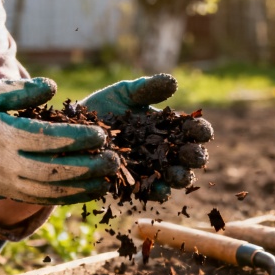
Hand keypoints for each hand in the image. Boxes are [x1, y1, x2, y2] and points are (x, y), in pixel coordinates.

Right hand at [0, 78, 118, 204]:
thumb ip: (20, 90)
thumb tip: (52, 87)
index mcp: (0, 135)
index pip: (47, 140)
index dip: (77, 138)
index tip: (101, 134)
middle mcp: (3, 164)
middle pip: (53, 171)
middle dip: (87, 167)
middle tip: (114, 160)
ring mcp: (1, 183)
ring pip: (48, 191)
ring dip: (81, 187)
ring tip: (107, 180)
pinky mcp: (1, 192)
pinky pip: (37, 198)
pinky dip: (64, 196)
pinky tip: (85, 191)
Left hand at [80, 74, 213, 200]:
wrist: (73, 130)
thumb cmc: (104, 108)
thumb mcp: (125, 93)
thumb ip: (147, 88)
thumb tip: (174, 82)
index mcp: (169, 127)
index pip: (193, 130)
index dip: (200, 130)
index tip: (198, 129)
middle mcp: (166, 149)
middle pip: (190, 156)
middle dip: (195, 156)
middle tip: (192, 154)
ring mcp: (151, 168)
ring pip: (176, 177)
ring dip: (181, 177)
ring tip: (178, 175)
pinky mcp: (135, 184)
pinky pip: (151, 192)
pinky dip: (157, 192)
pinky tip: (159, 189)